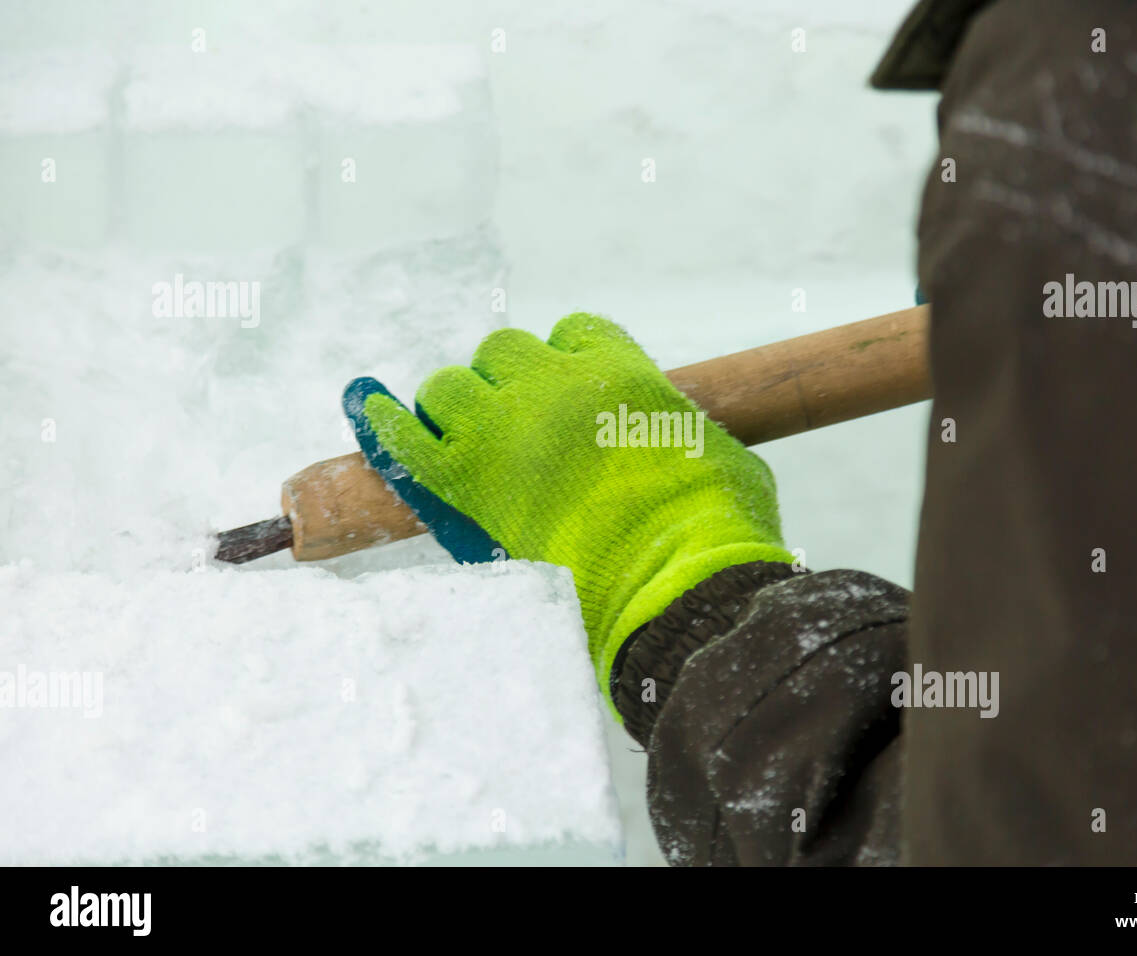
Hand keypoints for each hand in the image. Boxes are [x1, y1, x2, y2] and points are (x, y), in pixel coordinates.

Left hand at [344, 314, 791, 702]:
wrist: (676, 579)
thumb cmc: (716, 527)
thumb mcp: (721, 459)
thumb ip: (683, 437)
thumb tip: (682, 449)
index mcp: (620, 373)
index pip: (575, 331)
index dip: (566, 361)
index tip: (567, 394)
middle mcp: (556, 386)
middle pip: (503, 352)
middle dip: (506, 384)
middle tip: (519, 433)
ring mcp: (506, 429)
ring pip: (450, 386)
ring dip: (456, 408)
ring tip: (469, 447)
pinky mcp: (468, 480)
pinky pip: (403, 436)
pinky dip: (383, 424)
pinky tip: (368, 411)